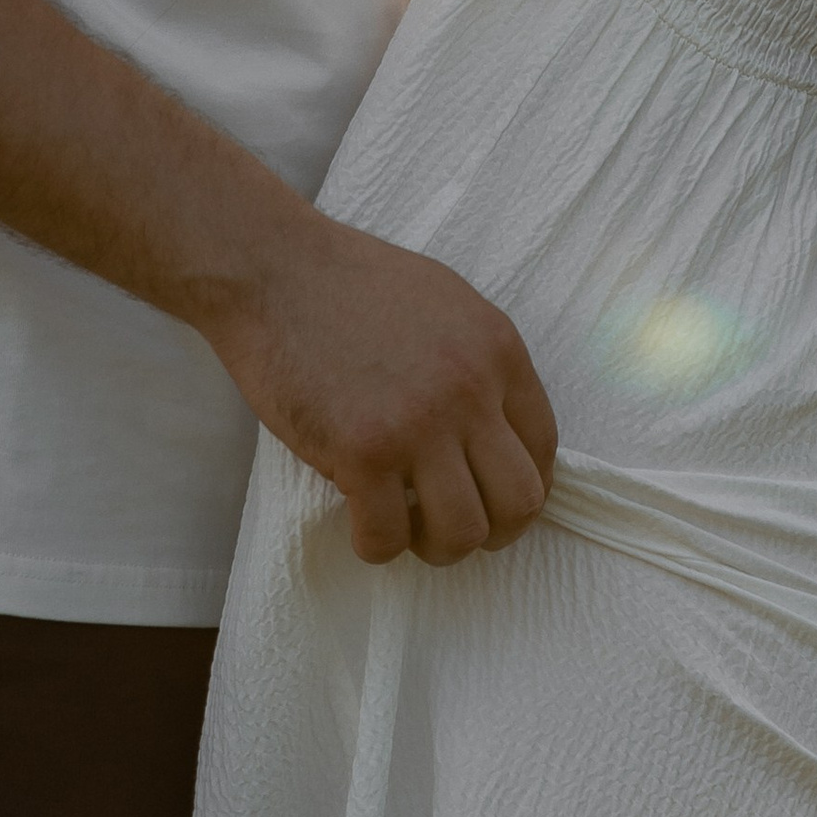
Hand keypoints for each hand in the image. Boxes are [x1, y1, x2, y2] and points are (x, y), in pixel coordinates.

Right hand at [205, 211, 557, 568]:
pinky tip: (360, 521)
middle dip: (494, 530)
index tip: (491, 497)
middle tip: (453, 524)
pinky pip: (387, 537)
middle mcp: (470, 390)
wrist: (273, 269)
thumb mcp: (445, 303)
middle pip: (520, 502)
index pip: (542, 447)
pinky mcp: (362, 451)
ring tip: (405, 526)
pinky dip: (376, 545)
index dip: (523, 486)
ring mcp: (418, 424)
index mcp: (497, 349)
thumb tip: (492, 429)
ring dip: (437, 547)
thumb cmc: (350, 282)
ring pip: (463, 533)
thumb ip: (477, 363)